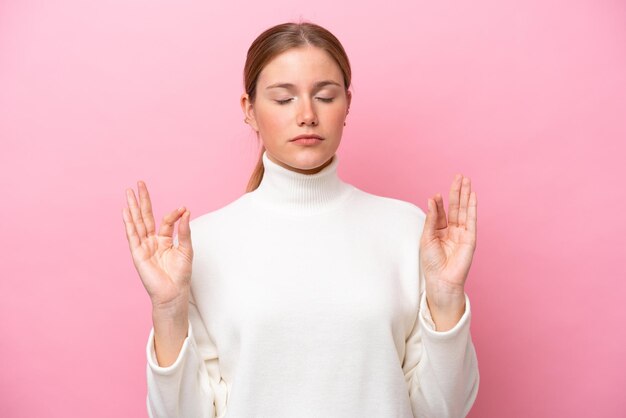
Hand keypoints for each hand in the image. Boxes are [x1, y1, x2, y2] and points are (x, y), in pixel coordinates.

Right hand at [122, 181, 192, 309]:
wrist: (173, 292)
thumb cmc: (180, 274)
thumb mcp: (186, 249)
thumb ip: (183, 230)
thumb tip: (185, 211)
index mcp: (164, 240)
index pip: (165, 221)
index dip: (174, 214)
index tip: (183, 209)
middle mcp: (152, 241)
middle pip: (146, 216)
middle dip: (143, 200)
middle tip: (140, 183)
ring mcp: (143, 246)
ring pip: (137, 223)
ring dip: (133, 207)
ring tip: (129, 192)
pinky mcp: (137, 253)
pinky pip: (132, 236)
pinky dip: (129, 223)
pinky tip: (125, 211)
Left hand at [420, 174, 476, 316]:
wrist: (440, 280)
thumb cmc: (431, 263)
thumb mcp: (427, 237)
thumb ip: (432, 218)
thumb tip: (432, 199)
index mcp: (440, 231)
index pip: (442, 212)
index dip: (439, 203)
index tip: (436, 195)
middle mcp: (452, 231)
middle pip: (456, 207)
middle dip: (457, 191)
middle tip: (459, 176)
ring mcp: (462, 234)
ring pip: (465, 210)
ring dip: (465, 195)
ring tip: (466, 180)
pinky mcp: (470, 238)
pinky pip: (472, 220)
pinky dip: (472, 207)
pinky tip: (472, 196)